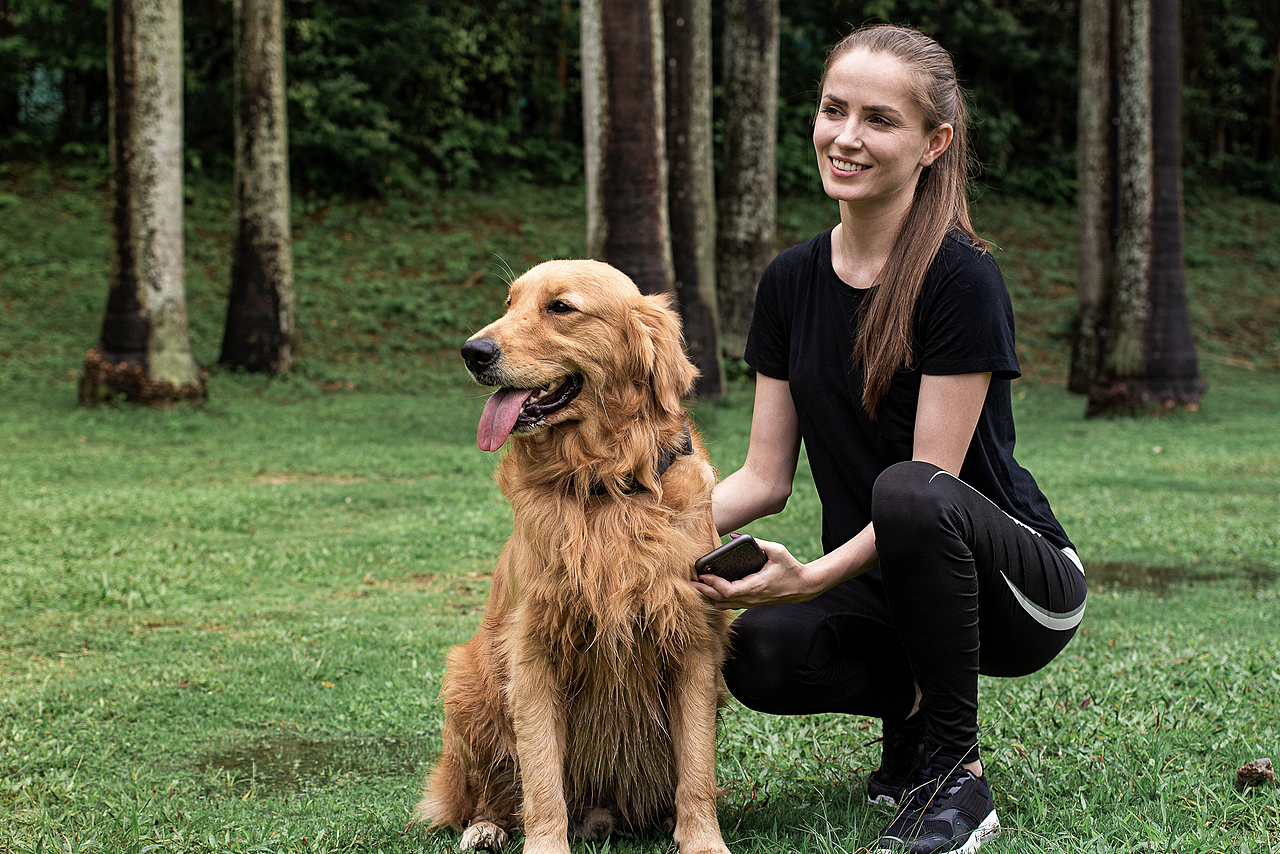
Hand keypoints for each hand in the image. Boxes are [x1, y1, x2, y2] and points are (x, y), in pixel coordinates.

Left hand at [692, 537, 822, 610]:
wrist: (803, 587)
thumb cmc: (791, 568)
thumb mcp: (777, 551)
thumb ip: (758, 542)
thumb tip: (734, 536)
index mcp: (756, 586)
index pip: (728, 591)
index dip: (713, 584)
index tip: (703, 574)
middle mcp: (752, 598)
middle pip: (721, 600)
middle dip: (704, 591)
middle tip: (691, 582)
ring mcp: (751, 603)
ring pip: (724, 606)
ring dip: (709, 597)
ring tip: (698, 586)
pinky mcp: (751, 603)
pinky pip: (730, 605)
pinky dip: (717, 600)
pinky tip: (710, 592)